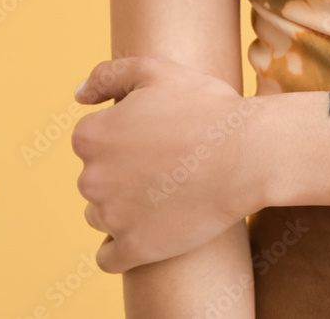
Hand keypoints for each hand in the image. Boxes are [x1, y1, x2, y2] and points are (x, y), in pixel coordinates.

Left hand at [71, 54, 265, 272]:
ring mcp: (111, 217)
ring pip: (102, 217)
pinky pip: (110, 258)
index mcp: (91, 136)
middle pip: (96, 180)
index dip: (127, 137)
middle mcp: (90, 178)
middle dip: (124, 174)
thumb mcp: (158, 70)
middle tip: (170, 165)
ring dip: (125, 209)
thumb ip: (108, 75)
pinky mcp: (135, 248)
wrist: (250, 154)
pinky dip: (125, 249)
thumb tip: (79, 96)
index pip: (93, 141)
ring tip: (168, 196)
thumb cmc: (209, 109)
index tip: (158, 139)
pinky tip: (150, 233)